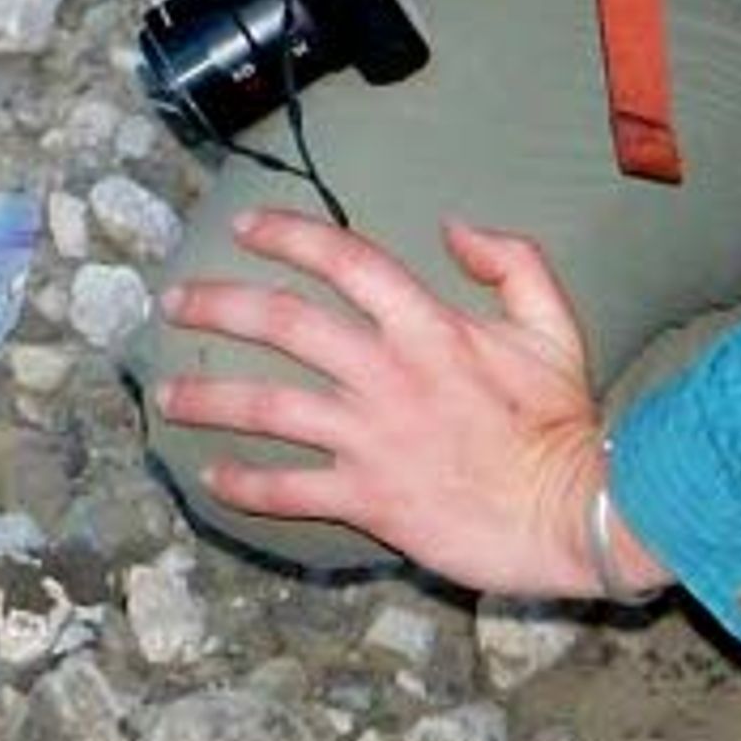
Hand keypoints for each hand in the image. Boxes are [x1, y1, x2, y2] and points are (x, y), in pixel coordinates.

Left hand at [153, 209, 669, 602]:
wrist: (573, 513)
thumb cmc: (563, 422)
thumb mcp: (553, 324)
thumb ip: (512, 260)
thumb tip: (456, 227)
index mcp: (428, 326)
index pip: (343, 260)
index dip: (288, 235)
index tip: (246, 227)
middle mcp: (386, 374)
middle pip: (283, 323)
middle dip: (220, 304)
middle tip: (175, 301)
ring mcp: (370, 438)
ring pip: (268, 407)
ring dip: (210, 396)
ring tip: (167, 393)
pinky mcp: (368, 498)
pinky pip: (290, 490)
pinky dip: (247, 484)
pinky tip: (215, 477)